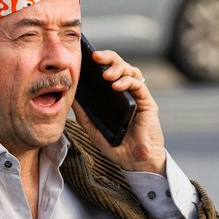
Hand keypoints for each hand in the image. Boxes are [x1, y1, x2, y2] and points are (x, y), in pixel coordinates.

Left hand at [74, 49, 166, 173]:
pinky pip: (138, 85)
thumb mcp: (93, 128)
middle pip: (120, 65)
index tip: (85, 57)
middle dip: (108, 58)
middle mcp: (126, 92)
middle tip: (95, 57)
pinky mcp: (147, 102)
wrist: (135, 162)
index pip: (107, 70)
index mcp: (113, 95)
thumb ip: (83, 114)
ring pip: (130, 70)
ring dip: (117, 68)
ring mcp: (137, 96)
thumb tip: (71, 97)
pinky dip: (127, 81)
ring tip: (106, 75)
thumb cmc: (116, 146)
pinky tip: (116, 85)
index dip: (99, 62)